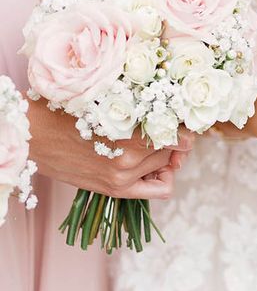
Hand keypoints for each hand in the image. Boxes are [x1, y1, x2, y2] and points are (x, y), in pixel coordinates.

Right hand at [27, 99, 194, 198]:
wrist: (35, 136)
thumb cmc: (71, 111)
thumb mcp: (110, 100)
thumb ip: (142, 108)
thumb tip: (175, 113)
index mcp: (132, 127)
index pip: (181, 133)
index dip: (187, 126)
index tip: (183, 120)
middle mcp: (132, 154)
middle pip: (177, 147)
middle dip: (176, 139)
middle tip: (168, 130)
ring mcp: (125, 174)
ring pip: (169, 165)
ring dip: (167, 156)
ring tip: (154, 146)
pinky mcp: (117, 188)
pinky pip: (160, 189)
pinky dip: (164, 178)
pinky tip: (154, 168)